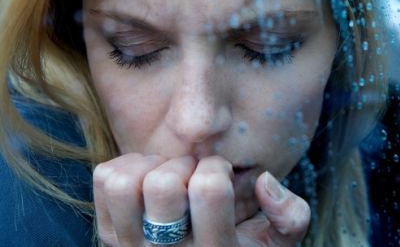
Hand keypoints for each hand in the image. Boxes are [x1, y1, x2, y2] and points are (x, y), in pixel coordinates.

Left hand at [93, 153, 310, 245]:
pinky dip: (128, 166)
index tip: (220, 175)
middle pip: (162, 184)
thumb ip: (290, 216)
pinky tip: (148, 178)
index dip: (217, 168)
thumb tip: (264, 181)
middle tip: (193, 174)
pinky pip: (105, 179)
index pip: (208, 188)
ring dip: (151, 165)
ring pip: (125, 183)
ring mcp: (130, 246)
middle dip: (184, 164)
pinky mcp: (108, 234)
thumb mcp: (275, 244)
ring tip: (169, 174)